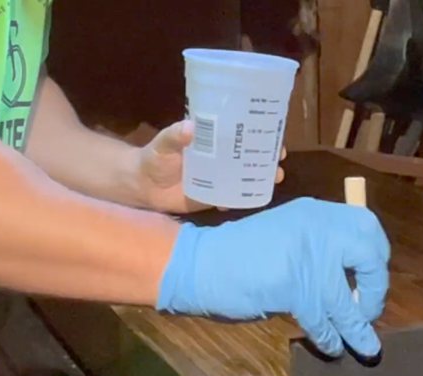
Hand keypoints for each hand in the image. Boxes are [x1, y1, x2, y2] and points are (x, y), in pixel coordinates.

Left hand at [138, 120, 285, 213]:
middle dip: (268, 159)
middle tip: (279, 161)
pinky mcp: (214, 198)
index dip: (261, 134)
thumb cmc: (154, 158)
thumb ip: (175, 136)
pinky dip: (243, 200)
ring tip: (275, 179)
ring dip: (262, 179)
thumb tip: (190, 127)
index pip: (241, 134)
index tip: (276, 136)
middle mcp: (220, 159)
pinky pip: (233, 199)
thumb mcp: (163, 144)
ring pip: (247, 178)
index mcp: (213, 142)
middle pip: (251, 157)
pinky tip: (252, 200)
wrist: (143, 187)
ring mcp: (219, 180)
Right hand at [157, 197, 389, 357]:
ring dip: (358, 328)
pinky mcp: (294, 288)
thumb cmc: (241, 252)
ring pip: (347, 300)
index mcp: (316, 213)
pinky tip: (332, 347)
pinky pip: (323, 320)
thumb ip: (318, 246)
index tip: (372, 276)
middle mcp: (317, 228)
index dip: (377, 254)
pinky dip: (331, 338)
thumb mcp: (287, 234)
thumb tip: (354, 279)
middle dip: (376, 288)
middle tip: (370, 308)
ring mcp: (306, 257)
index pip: (366, 225)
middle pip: (369, 256)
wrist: (200, 262)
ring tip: (366, 346)